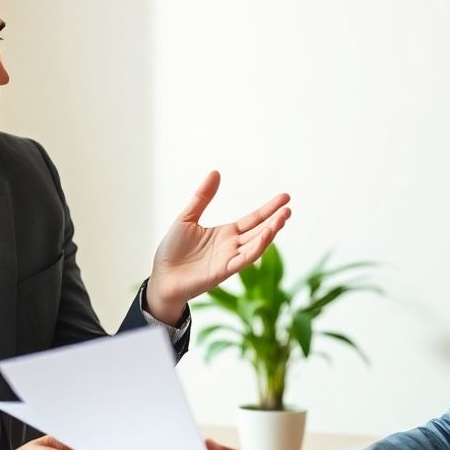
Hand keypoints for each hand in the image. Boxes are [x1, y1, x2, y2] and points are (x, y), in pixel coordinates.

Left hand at [146, 171, 290, 324]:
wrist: (161, 276)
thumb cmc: (173, 251)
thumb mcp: (187, 217)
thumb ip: (202, 197)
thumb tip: (216, 173)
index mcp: (226, 233)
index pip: (253, 219)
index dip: (269, 209)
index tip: (285, 198)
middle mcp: (232, 246)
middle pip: (259, 230)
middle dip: (275, 219)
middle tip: (288, 207)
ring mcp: (229, 259)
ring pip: (256, 244)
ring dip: (271, 232)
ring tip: (283, 218)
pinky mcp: (223, 271)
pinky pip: (244, 259)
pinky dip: (257, 248)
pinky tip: (267, 235)